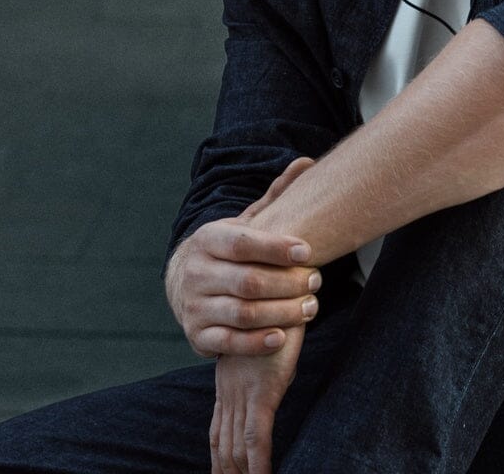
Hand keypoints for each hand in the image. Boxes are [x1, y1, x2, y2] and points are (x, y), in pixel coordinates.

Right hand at [166, 160, 320, 356]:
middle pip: (248, 281)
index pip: (244, 243)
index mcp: (208, 239)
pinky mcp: (198, 335)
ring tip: (310, 307)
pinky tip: (283, 336)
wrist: (186, 285)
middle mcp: (197, 272)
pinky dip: (258, 341)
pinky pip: (231, 342)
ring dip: (281, 312)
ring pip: (243, 313)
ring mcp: (194, 306)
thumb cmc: (230, 250)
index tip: (309, 252)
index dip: (277, 248)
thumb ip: (276, 196)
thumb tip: (307, 162)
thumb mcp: (247, 222)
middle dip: (288, 283)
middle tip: (317, 281)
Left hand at [211, 325, 304, 473]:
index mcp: (228, 384)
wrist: (282, 292)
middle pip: (222, 445)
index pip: (218, 432)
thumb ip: (262, 367)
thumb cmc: (277, 314)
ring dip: (239, 473)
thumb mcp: (265, 346)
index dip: (218, 461)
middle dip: (224, 472)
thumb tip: (271, 382)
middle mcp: (231, 392)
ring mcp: (245, 393)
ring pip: (235, 447)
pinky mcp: (264, 391)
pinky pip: (256, 436)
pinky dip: (258, 463)